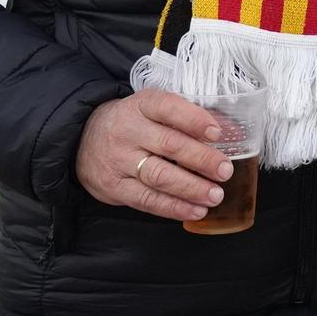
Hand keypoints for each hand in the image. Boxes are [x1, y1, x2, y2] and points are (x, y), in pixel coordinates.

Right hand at [75, 90, 233, 221]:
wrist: (82, 139)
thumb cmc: (133, 123)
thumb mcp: (153, 110)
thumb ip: (188, 119)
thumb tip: (234, 133)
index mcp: (142, 105)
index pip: (168, 108)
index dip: (194, 120)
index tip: (217, 133)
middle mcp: (129, 131)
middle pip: (169, 145)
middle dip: (202, 160)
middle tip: (225, 171)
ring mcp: (119, 160)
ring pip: (159, 176)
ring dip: (192, 188)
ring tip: (215, 195)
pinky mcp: (114, 187)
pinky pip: (147, 200)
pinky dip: (174, 207)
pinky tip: (195, 210)